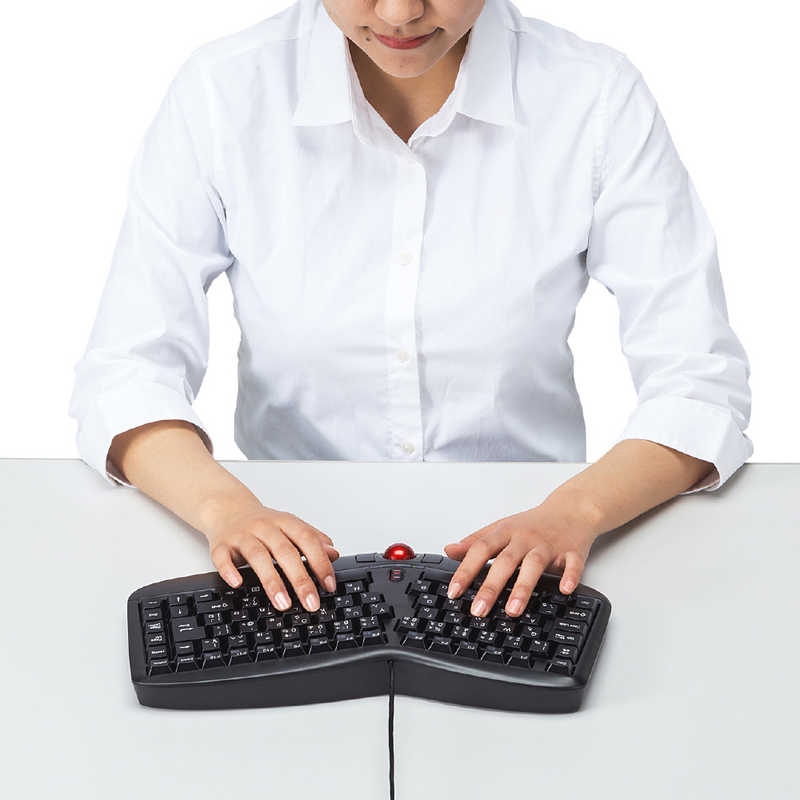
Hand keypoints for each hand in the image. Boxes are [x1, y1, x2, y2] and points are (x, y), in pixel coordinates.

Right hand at [202, 498, 339, 613]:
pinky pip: (223, 558)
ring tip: (283, 603)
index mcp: (285, 522)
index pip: (307, 540)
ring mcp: (242, 535)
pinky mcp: (220, 545)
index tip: (329, 585)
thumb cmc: (263, 522)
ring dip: (271, 581)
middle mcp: (264, 527)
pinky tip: (238, 584)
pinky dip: (230, 570)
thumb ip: (312, 539)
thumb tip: (334, 554)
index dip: (320, 562)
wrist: (228, 508)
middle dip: (300, 579)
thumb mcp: (290, 527)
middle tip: (310, 602)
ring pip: (257, 556)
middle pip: (285, 552)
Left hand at [443, 501, 600, 617]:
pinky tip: (564, 590)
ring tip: (512, 610)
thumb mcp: (501, 528)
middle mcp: (525, 538)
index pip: (481, 550)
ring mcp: (549, 545)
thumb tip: (449, 550)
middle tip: (478, 609)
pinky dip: (569, 577)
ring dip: (523, 587)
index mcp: (505, 532)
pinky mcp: (573, 551)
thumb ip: (476, 541)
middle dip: (491, 587)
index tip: (454, 591)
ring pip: (535, 565)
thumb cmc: (533, 523)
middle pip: (505, 561)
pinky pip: (572, 564)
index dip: (466, 570)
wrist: (571, 509)